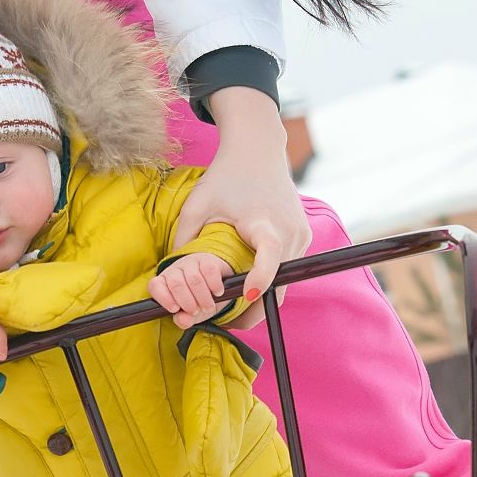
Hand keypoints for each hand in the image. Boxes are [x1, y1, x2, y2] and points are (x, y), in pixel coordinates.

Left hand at [148, 252, 231, 328]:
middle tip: (196, 311)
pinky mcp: (207, 260)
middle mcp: (174, 271)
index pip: (155, 286)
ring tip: (208, 307)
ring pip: (194, 278)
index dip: (164, 298)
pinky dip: (214, 285)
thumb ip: (184, 320)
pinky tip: (217, 293)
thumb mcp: (190, 315)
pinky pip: (209, 271)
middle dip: (187, 302)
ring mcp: (190, 263)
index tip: (175, 309)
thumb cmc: (197, 301)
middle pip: (176, 284)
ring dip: (203, 297)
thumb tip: (182, 320)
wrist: (216, 284)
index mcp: (164, 283)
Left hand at [174, 87, 311, 326]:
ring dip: (265, 296)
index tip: (248, 296)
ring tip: (236, 310)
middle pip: (279, 282)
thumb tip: (171, 275)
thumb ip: (184, 239)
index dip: (261, 278)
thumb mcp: (198, 204)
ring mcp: (301, 234)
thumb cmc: (225, 177)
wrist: (258, 150)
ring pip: (286, 280)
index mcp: (264, 222)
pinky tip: (251, 286)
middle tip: (228, 325)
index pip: (270, 256)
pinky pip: (289, 269)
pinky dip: (273, 280)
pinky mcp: (304, 236)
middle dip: (256, 308)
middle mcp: (290, 230)